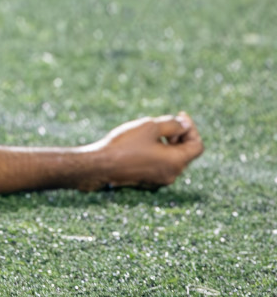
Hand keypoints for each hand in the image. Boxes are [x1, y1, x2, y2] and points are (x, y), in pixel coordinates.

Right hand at [80, 112, 203, 190]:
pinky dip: (159, 153)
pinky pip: (161, 164)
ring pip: (173, 158)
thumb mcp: (149, 126)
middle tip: (165, 122)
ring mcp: (160, 179)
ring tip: (151, 132)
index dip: (191, 128)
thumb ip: (172, 124)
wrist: (100, 165)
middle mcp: (172, 174)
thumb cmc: (124, 144)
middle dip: (179, 135)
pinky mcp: (148, 180)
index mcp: (176, 162)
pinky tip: (142, 143)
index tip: (179, 116)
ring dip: (168, 143)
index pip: (197, 145)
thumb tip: (184, 125)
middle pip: (186, 152)